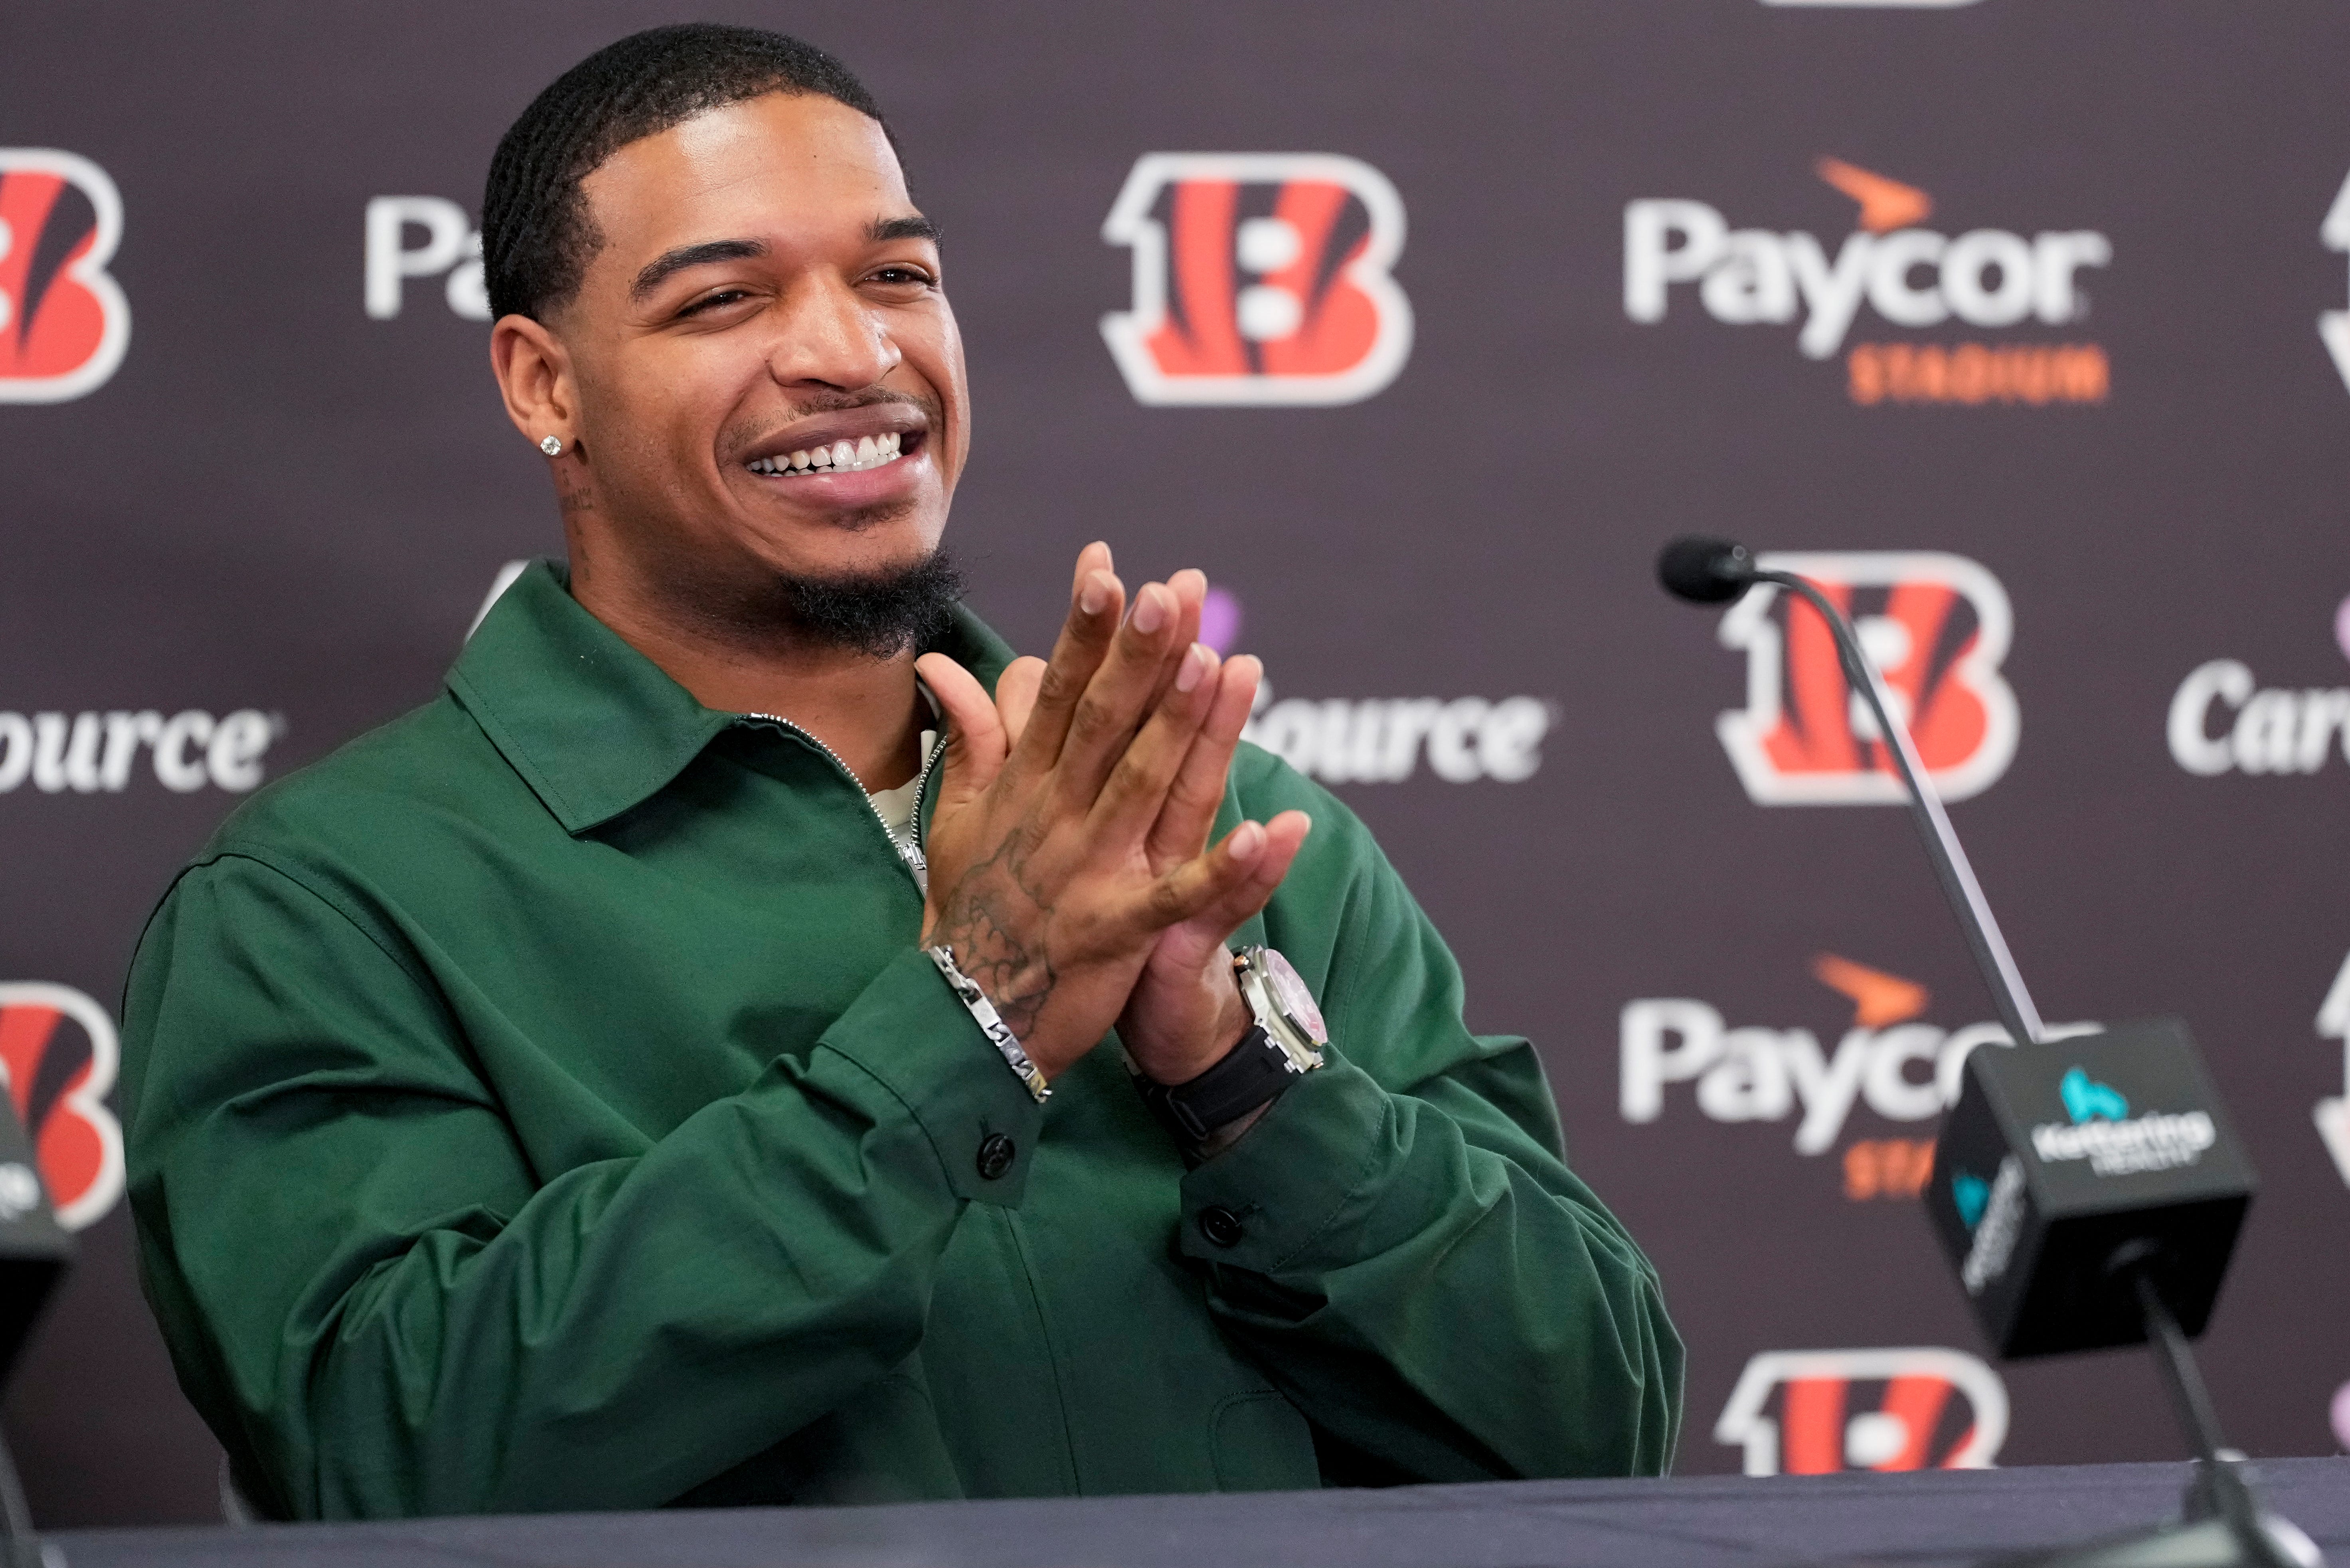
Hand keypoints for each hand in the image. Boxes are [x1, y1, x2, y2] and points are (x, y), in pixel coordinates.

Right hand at [915, 545, 1281, 1079]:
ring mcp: (1086, 871)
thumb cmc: (968, 914)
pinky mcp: (1117, 930)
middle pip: (1102, 722)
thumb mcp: (957, 822)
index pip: (1057, 692)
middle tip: (1172, 589)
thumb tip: (947, 667)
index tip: (1107, 566)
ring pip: (1141, 786)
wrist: (960, 1020)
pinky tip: (1270, 832)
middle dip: (1137, 655)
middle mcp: (1055, 817)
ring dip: (1178, 727)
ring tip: (1214, 665)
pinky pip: (1179, 896)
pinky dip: (1223, 868)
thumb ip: (968, 741)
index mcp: (1024, 788)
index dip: (1083, 630)